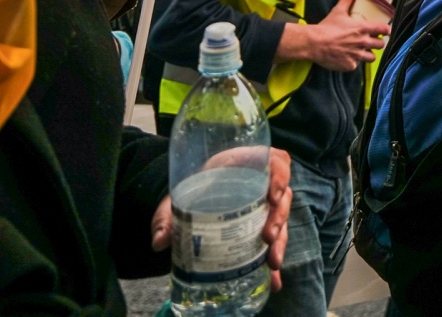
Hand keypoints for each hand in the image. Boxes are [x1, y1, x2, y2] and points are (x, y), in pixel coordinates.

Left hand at [152, 146, 292, 289]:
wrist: (196, 195)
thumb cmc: (197, 186)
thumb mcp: (182, 195)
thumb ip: (169, 215)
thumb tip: (159, 242)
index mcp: (249, 165)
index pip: (276, 163)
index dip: (279, 177)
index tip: (273, 196)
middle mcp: (265, 184)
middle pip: (283, 197)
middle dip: (278, 219)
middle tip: (268, 237)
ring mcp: (267, 206)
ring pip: (282, 220)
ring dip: (280, 241)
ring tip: (272, 262)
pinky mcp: (265, 225)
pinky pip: (276, 239)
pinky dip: (274, 258)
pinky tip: (273, 278)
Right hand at [281, 0, 389, 70]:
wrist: (314, 43)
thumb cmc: (327, 26)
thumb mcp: (338, 10)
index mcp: (363, 29)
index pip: (385, 30)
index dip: (386, 30)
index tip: (384, 31)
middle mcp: (363, 43)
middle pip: (381, 45)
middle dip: (377, 43)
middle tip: (372, 41)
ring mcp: (357, 55)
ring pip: (371, 57)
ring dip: (368, 54)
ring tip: (362, 51)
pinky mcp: (350, 65)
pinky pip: (357, 65)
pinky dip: (353, 62)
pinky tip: (348, 58)